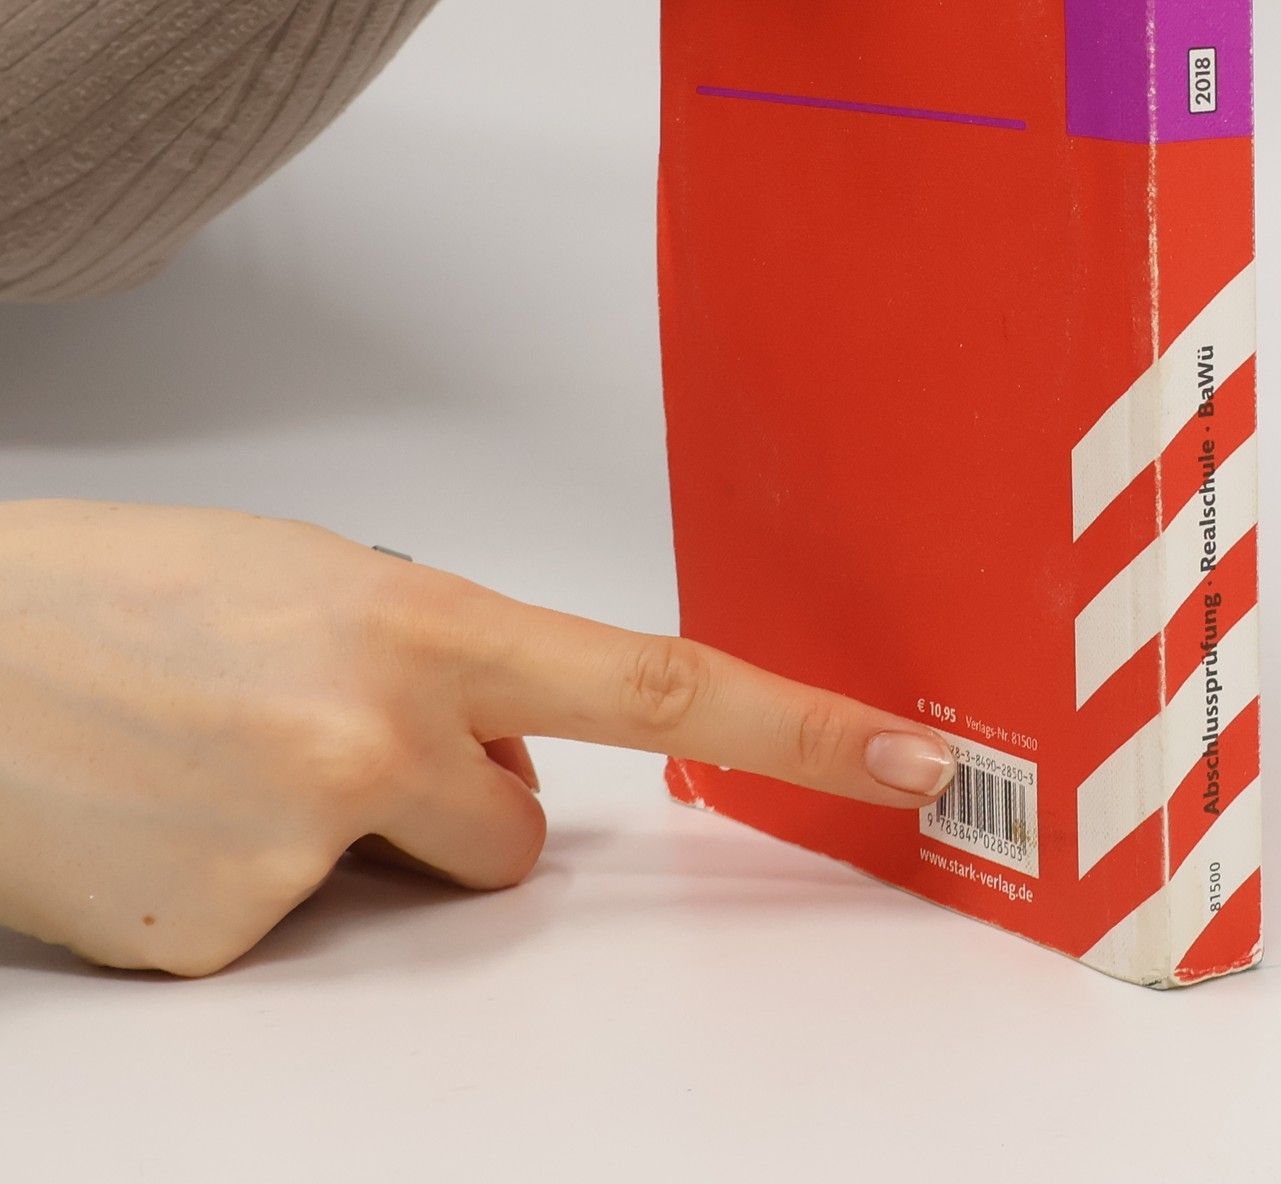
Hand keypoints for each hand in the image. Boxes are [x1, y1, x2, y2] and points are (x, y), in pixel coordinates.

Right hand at [0, 499, 956, 975]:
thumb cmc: (128, 594)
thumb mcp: (322, 581)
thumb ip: (449, 661)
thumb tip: (513, 752)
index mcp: (419, 627)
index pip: (661, 685)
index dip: (799, 728)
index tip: (904, 759)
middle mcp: (371, 742)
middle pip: (514, 832)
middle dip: (455, 799)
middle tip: (315, 723)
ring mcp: (293, 852)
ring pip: (409, 880)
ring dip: (353, 838)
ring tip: (225, 756)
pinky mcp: (218, 946)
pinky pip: (298, 925)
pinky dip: (254, 882)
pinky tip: (169, 814)